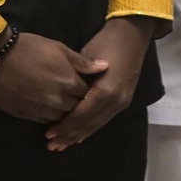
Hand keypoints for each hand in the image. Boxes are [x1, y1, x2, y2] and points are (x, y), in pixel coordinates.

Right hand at [0, 29, 101, 123]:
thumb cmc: (29, 48)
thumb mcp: (58, 48)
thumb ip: (82, 62)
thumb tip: (106, 66)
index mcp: (68, 82)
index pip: (88, 96)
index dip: (90, 94)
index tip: (90, 92)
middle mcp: (57, 99)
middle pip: (76, 110)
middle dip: (79, 107)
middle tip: (79, 104)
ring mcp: (40, 109)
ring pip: (61, 118)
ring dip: (64, 115)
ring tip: (65, 109)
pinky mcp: (26, 114)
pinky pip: (44, 121)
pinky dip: (49, 118)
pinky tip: (50, 112)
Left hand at [44, 17, 154, 150]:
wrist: (132, 35)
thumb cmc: (106, 42)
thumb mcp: (86, 59)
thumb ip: (75, 81)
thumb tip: (59, 99)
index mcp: (105, 91)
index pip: (81, 115)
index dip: (64, 126)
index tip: (48, 134)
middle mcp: (115, 101)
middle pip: (89, 124)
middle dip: (70, 135)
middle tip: (52, 145)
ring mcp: (121, 102)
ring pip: (97, 125)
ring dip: (79, 135)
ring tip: (63, 144)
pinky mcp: (123, 101)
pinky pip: (104, 119)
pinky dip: (90, 128)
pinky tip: (80, 136)